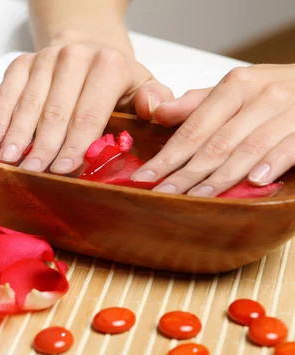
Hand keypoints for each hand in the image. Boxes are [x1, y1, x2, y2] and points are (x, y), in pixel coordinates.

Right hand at [0, 44, 173, 173]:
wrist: (87, 48)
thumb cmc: (114, 80)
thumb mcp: (143, 87)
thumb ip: (156, 101)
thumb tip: (155, 110)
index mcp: (109, 65)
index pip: (89, 114)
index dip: (75, 144)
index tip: (64, 170)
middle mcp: (75, 57)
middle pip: (56, 111)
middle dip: (44, 146)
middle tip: (33, 173)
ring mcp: (46, 58)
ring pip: (29, 102)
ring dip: (18, 134)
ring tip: (9, 161)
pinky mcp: (23, 62)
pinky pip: (7, 89)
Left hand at [132, 64, 294, 196]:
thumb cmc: (274, 92)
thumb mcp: (235, 90)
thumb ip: (197, 105)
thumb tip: (156, 113)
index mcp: (235, 86)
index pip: (193, 128)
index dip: (166, 155)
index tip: (143, 177)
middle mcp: (260, 95)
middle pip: (215, 143)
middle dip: (185, 173)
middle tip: (161, 194)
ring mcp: (288, 110)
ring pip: (247, 148)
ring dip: (221, 177)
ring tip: (196, 198)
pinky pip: (289, 147)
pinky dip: (272, 164)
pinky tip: (254, 182)